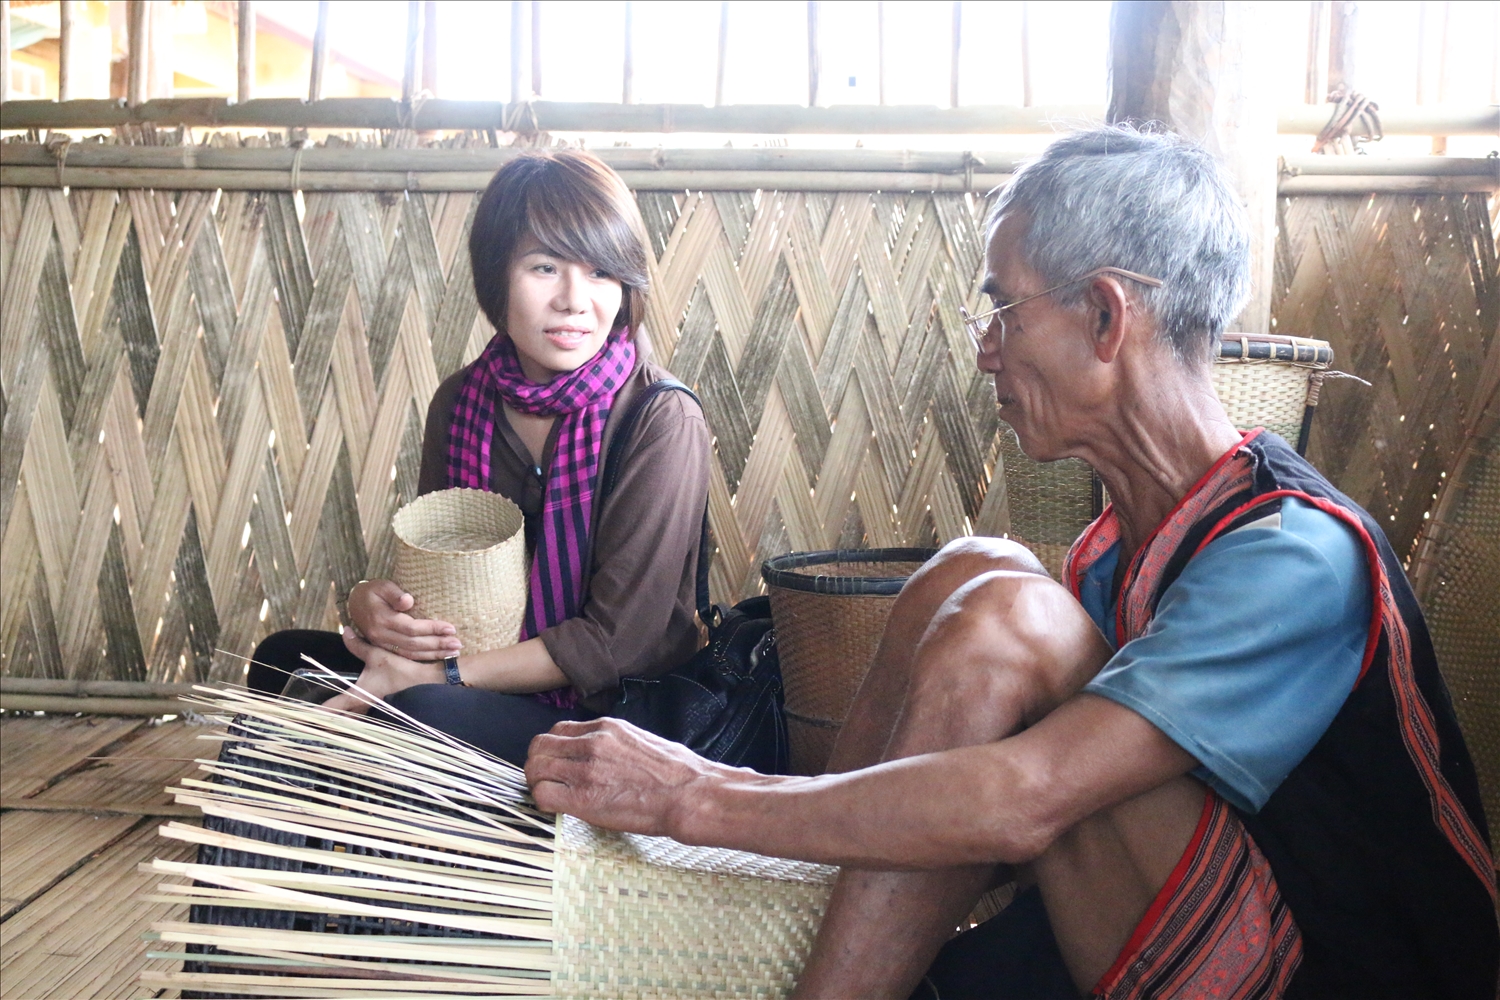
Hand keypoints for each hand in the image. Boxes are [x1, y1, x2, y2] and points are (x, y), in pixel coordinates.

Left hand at [323, 629, 443, 713]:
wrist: (427, 682)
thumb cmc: (400, 670)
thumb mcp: (378, 654)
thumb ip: (358, 645)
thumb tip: (346, 631)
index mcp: (358, 695)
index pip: (331, 708)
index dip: (315, 713)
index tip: (302, 716)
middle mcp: (363, 707)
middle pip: (339, 721)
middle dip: (326, 720)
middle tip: (313, 719)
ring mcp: (374, 713)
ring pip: (352, 721)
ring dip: (342, 720)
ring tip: (331, 719)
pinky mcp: (383, 712)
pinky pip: (363, 718)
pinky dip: (355, 718)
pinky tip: (355, 714)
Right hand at [346, 579, 460, 661]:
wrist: (355, 603)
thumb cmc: (373, 591)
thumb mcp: (382, 586)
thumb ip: (395, 593)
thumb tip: (408, 601)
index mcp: (382, 619)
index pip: (411, 628)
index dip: (432, 629)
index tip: (451, 628)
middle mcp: (382, 635)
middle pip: (414, 644)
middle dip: (437, 644)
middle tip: (458, 644)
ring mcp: (382, 644)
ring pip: (411, 654)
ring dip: (434, 654)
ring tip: (454, 653)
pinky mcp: (385, 648)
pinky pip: (406, 656)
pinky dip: (424, 658)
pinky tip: (439, 657)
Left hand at [526, 718, 724, 836]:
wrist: (689, 794)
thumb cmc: (677, 772)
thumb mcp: (642, 740)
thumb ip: (615, 742)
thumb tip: (604, 753)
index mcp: (607, 728)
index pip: (558, 731)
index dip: (552, 749)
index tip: (557, 763)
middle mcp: (592, 743)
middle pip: (540, 747)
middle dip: (537, 764)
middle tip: (545, 780)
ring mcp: (586, 769)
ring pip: (535, 769)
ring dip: (537, 782)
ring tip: (549, 795)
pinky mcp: (584, 798)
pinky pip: (543, 795)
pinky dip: (543, 801)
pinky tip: (557, 808)